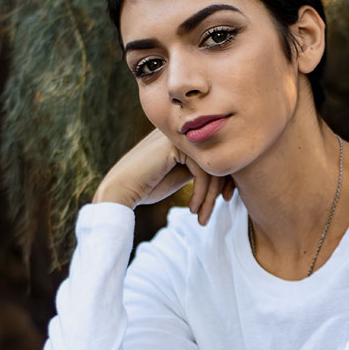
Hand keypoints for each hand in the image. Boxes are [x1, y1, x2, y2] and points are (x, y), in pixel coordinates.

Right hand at [93, 129, 234, 224]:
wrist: (120, 191)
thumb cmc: (147, 186)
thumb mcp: (180, 174)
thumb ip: (200, 167)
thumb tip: (228, 172)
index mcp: (185, 136)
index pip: (216, 154)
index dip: (226, 179)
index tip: (227, 200)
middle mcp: (183, 132)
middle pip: (217, 158)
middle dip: (220, 189)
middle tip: (211, 213)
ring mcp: (179, 136)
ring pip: (211, 167)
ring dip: (209, 198)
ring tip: (202, 217)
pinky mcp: (175, 145)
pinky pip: (202, 171)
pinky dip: (201, 194)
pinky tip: (193, 208)